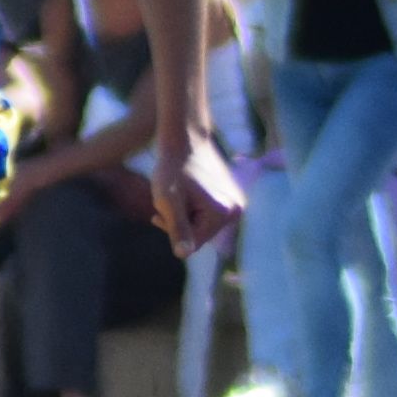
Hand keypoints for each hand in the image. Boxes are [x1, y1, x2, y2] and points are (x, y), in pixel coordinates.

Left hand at [139, 132, 242, 253]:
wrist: (185, 140)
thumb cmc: (172, 168)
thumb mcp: (168, 200)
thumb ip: (177, 228)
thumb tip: (183, 255)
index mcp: (223, 213)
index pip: (193, 243)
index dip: (172, 230)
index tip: (160, 211)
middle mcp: (236, 210)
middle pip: (200, 235)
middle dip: (180, 223)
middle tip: (168, 202)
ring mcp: (237, 204)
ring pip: (203, 226)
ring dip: (185, 216)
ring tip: (178, 195)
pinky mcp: (233, 198)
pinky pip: (208, 216)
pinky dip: (194, 209)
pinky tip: (187, 193)